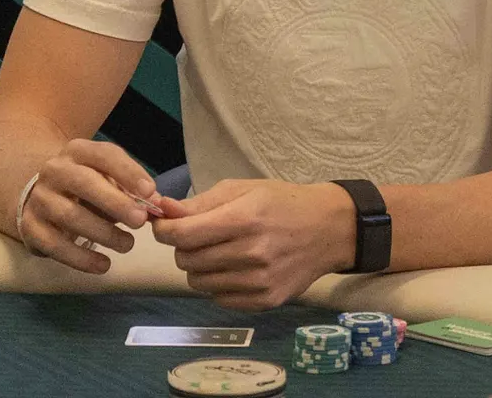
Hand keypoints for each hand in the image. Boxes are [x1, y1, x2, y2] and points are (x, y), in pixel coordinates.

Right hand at [17, 140, 161, 274]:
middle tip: (140, 221)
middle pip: (84, 183)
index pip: (104, 155)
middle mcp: (55, 170)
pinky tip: (103, 265)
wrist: (40, 195)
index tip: (150, 191)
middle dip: (115, 202)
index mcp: (78, 151)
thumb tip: (158, 204)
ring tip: (127, 245)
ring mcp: (39, 198)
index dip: (128, 172)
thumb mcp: (107, 177)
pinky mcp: (29, 227)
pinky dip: (81, 258)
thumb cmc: (86, 186)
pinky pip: (55, 245)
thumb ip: (132, 189)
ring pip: (70, 215)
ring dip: (103, 233)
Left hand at [152, 179, 355, 309]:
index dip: (165, 230)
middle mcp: (252, 253)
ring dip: (200, 267)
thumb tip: (163, 210)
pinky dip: (218, 285)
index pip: (184, 235)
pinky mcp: (266, 300)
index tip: (164, 226)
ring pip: (199, 283)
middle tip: (199, 236)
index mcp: (245, 219)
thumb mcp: (243, 189)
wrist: (328, 229)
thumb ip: (200, 203)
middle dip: (183, 247)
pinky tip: (235, 268)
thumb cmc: (283, 203)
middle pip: (187, 260)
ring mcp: (260, 281)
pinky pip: (219, 299)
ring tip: (219, 252)